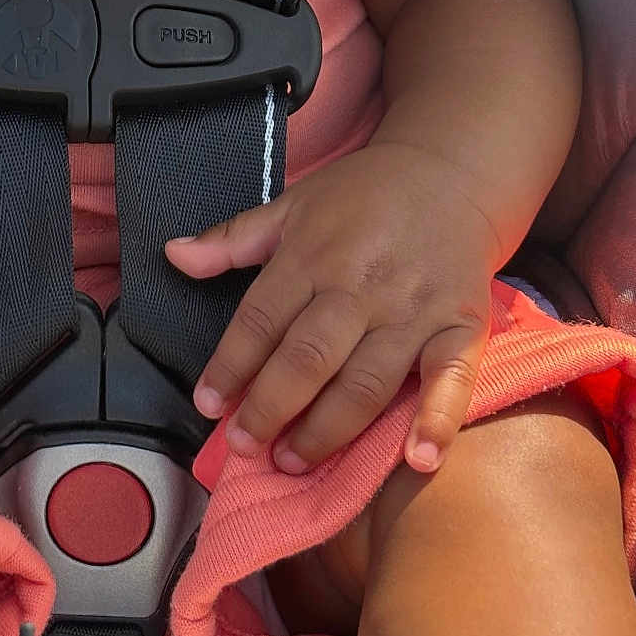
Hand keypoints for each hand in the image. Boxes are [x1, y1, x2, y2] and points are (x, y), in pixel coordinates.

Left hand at [165, 143, 501, 475]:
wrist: (448, 174)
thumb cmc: (361, 195)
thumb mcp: (291, 205)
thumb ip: (231, 238)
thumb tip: (173, 254)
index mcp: (311, 255)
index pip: (260, 319)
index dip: (229, 366)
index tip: (207, 405)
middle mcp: (359, 287)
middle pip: (307, 359)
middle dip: (270, 408)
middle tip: (244, 446)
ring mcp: (412, 310)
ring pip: (365, 382)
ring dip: (327, 429)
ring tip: (293, 461)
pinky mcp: (461, 327)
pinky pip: (451, 380)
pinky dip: (437, 421)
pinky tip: (418, 459)